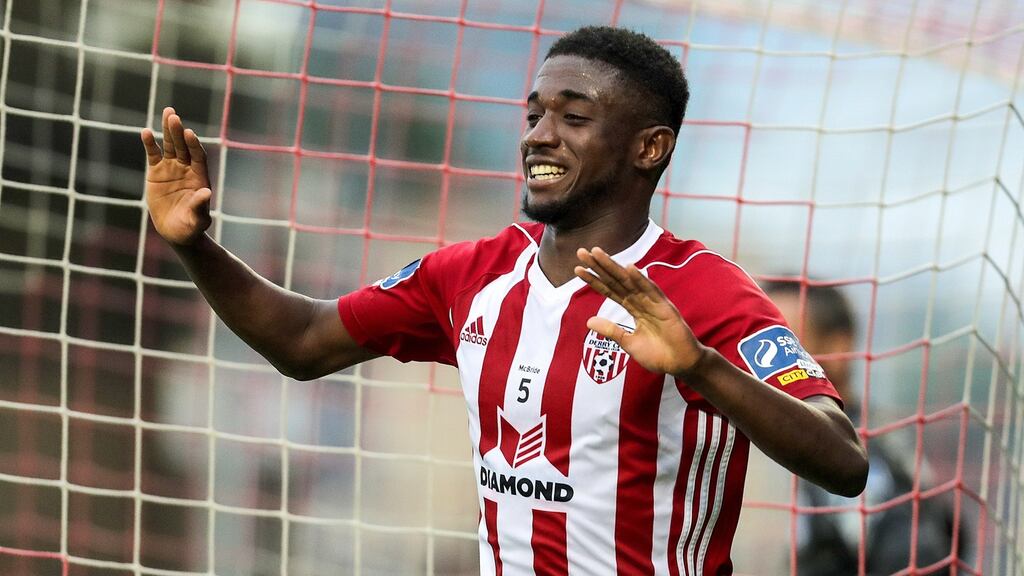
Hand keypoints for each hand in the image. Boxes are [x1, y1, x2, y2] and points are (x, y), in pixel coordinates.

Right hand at [141, 107, 211, 245]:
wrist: (176, 231)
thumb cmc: (191, 227)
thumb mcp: (197, 219)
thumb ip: (200, 206)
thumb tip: (206, 192)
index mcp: (200, 177)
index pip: (198, 156)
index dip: (193, 145)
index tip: (189, 133)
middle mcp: (187, 169)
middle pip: (183, 146)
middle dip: (178, 131)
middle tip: (173, 115)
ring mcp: (172, 168)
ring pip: (170, 145)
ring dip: (168, 130)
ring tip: (167, 113)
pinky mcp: (156, 172)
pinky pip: (153, 155)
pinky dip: (150, 144)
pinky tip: (146, 132)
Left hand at [574, 247, 709, 376]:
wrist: (681, 364)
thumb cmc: (658, 354)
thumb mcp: (629, 343)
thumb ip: (611, 331)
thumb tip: (588, 321)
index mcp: (633, 308)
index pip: (610, 290)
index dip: (594, 280)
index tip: (577, 269)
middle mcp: (641, 301)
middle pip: (617, 280)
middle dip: (599, 266)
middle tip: (582, 252)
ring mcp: (653, 302)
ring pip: (630, 281)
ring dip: (614, 267)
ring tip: (598, 254)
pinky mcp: (665, 308)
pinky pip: (652, 292)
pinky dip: (641, 280)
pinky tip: (629, 268)